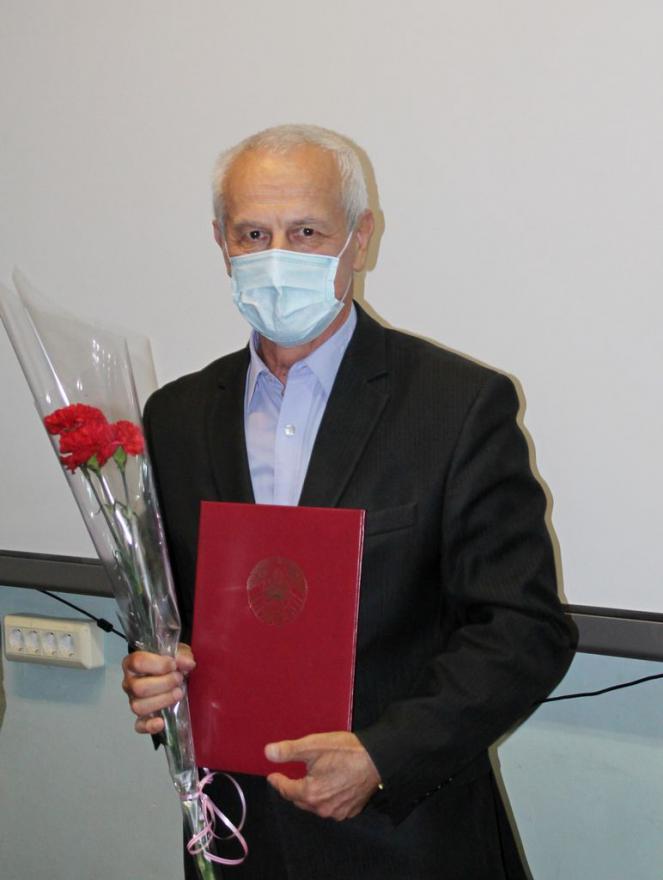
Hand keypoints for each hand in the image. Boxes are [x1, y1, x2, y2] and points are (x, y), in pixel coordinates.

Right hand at [121, 643, 195, 734]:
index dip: (158, 664)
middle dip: (164, 683)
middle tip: (179, 679)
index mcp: (132, 663)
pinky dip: (149, 726)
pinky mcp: (141, 717)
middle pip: (139, 688)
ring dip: (162, 701)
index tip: (174, 665)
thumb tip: (188, 664)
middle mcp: (129, 683)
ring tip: (178, 693)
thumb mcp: (177, 653)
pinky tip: (161, 722)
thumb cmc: (170, 662)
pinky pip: (139, 725)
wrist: (172, 673)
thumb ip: (182, 655)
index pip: (138, 662)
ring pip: (139, 707)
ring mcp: (133, 701)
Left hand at [265, 731, 380, 820]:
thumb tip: (267, 753)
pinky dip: (327, 798)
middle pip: (300, 800)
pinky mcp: (351, 811)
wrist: (378, 759)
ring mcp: (338, 812)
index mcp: (310, 793)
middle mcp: (322, 808)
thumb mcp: (313, 745)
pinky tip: (330, 786)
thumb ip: (289, 751)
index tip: (272, 776)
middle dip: (293, 789)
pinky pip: (332, 807)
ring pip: (316, 805)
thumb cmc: (345, 751)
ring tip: (311, 780)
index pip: (286, 790)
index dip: (278, 781)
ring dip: (310, 795)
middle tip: (291, 776)